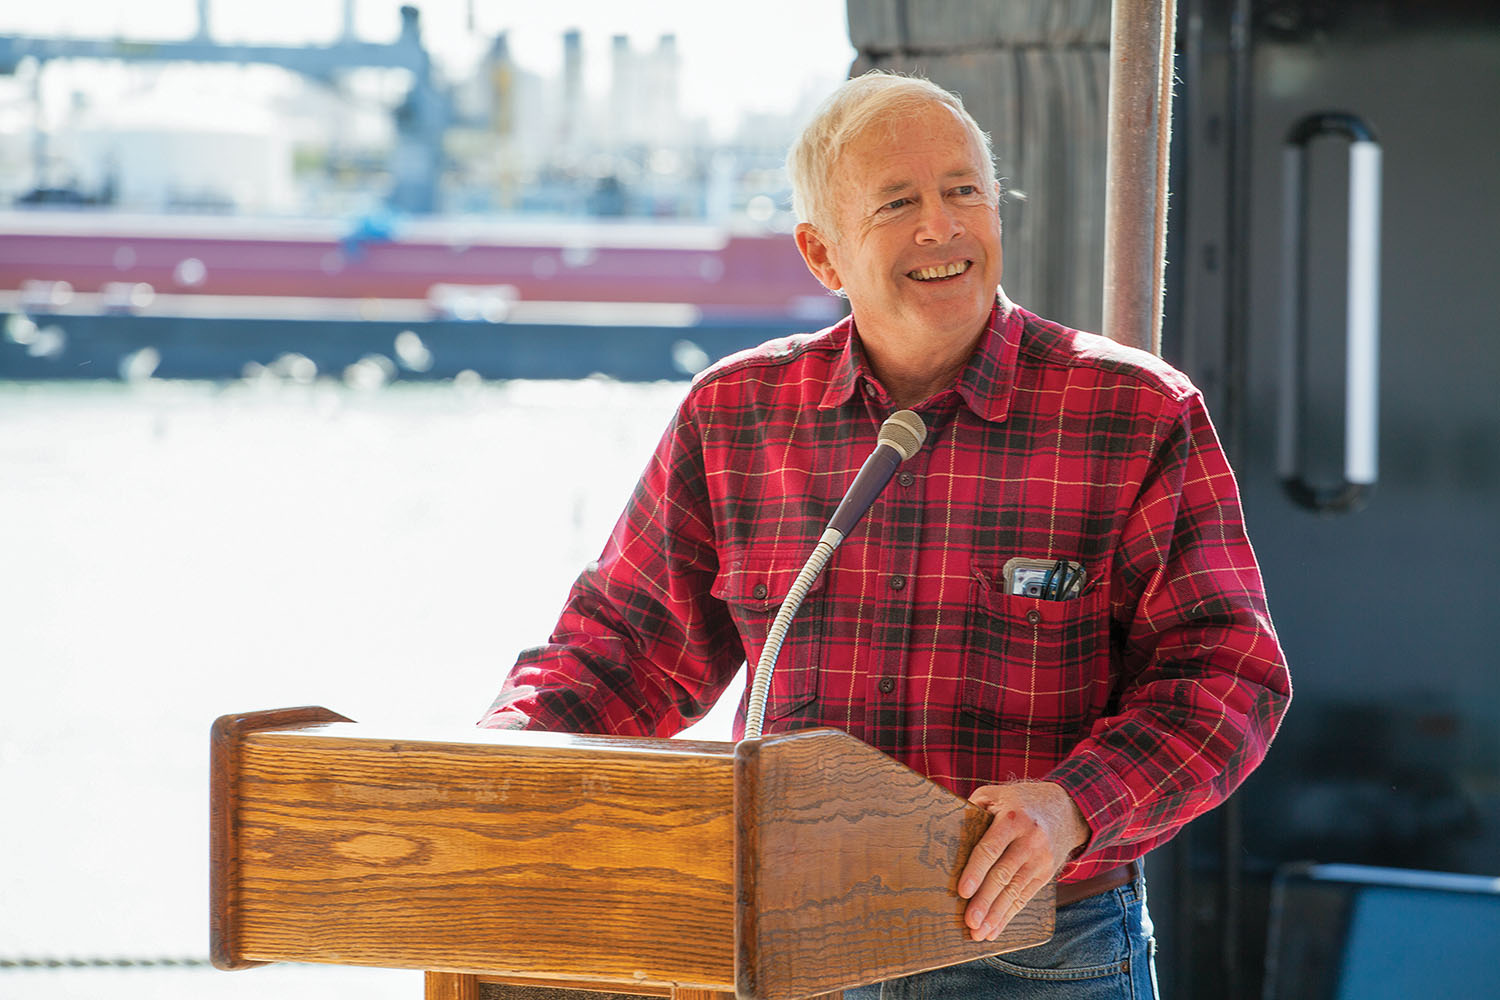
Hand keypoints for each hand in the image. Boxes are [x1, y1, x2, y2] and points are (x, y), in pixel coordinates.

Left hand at [957, 781, 1088, 940]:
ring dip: (996, 915)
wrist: (1066, 808)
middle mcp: (1030, 840)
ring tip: (979, 932)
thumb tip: (949, 831)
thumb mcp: (997, 794)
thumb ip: (974, 808)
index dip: (976, 870)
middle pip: (1004, 874)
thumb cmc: (1020, 801)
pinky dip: (1009, 915)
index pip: (991, 847)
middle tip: (970, 921)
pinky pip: (1025, 897)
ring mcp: (1041, 859)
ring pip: (1015, 891)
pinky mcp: (1046, 873)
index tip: (962, 891)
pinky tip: (995, 929)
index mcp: (1013, 817)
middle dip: (986, 900)